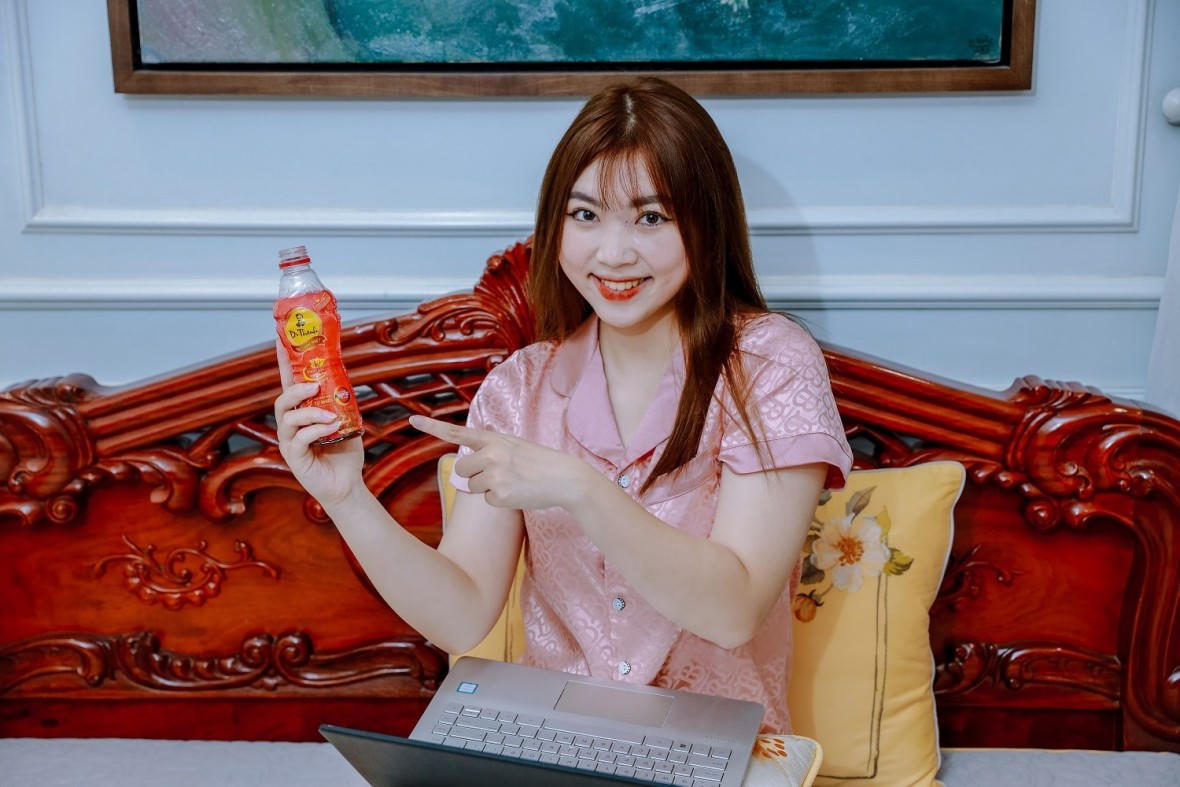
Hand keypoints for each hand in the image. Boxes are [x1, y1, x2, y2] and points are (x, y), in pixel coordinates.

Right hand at [274, 339, 364, 507]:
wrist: (348, 483)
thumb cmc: (344, 452)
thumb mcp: (347, 420)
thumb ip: (342, 401)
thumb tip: (345, 379)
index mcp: (301, 412)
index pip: (289, 384)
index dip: (284, 363)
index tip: (281, 341)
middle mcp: (290, 426)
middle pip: (281, 400)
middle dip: (295, 390)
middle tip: (314, 386)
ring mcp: (289, 442)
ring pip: (288, 419)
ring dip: (310, 412)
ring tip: (330, 415)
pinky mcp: (294, 458)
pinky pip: (298, 439)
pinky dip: (315, 431)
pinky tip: (330, 429)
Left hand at [409, 415, 591, 510]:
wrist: (564, 477)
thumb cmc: (539, 462)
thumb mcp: (514, 446)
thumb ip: (490, 450)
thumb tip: (464, 471)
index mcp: (494, 439)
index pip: (457, 433)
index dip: (432, 427)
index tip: (412, 421)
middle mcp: (490, 454)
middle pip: (461, 470)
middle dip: (474, 475)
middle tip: (499, 474)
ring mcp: (494, 475)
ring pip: (472, 487)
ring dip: (487, 488)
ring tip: (512, 482)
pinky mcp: (499, 495)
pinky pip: (486, 500)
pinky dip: (499, 500)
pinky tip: (517, 492)